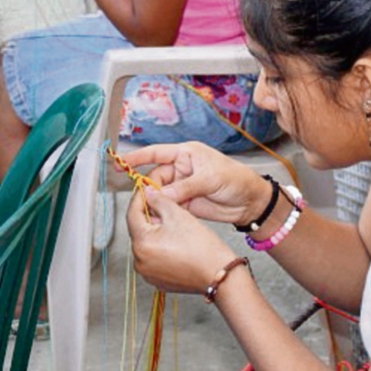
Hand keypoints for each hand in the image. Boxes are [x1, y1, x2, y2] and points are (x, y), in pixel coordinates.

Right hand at [119, 142, 269, 226]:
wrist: (250, 202)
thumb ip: (184, 187)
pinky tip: (164, 217)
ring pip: (159, 194)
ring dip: (156, 202)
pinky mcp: (185, 203)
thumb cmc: (236, 179)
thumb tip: (159, 194)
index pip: (156, 153)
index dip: (137, 157)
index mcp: (185, 154)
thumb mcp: (210, 179)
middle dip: (149, 188)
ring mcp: (182, 186)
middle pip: (155, 177)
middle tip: (148, 201)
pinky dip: (163, 212)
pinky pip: (167, 207)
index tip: (120, 162)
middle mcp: (181, 169)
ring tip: (156, 211)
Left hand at [127, 187, 239, 294]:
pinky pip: (153, 258)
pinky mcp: (158, 280)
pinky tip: (174, 242)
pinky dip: (160, 248)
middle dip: (149, 216)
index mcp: (142, 244)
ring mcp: (148, 273)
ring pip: (146, 244)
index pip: (132, 214)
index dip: (139, 198)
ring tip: (171, 224)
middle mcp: (140, 262)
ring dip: (155, 232)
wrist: (219, 274)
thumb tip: (148, 193)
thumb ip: (159, 200)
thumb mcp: (177, 215)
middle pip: (139, 230)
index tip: (145, 190)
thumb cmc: (202, 248)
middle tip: (161, 205)